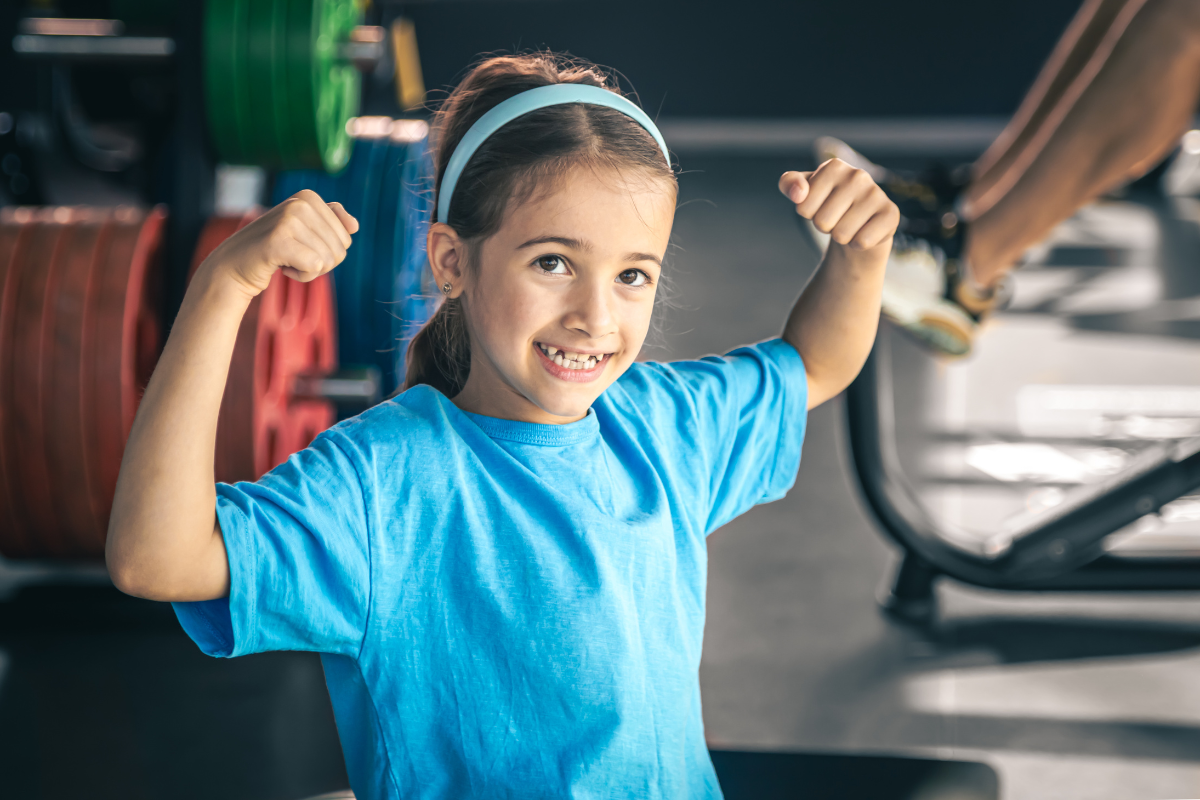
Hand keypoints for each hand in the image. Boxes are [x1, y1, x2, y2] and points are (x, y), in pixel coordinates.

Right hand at [202, 190, 359, 296]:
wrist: (233, 265)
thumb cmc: (274, 249)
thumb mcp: (304, 230)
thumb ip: (331, 222)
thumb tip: (355, 226)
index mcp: (308, 197)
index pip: (346, 237)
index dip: (327, 251)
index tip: (301, 245)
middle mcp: (299, 203)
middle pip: (340, 250)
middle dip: (321, 263)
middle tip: (293, 256)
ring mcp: (289, 219)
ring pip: (328, 260)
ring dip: (308, 270)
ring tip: (285, 260)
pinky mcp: (279, 240)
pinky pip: (315, 267)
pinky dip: (301, 276)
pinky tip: (281, 267)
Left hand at [779, 159, 898, 251]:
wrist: (860, 222)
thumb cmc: (828, 204)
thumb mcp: (803, 193)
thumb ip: (789, 184)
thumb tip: (798, 193)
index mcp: (834, 167)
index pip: (803, 207)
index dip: (808, 214)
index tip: (821, 206)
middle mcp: (857, 175)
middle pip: (822, 222)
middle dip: (825, 227)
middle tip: (837, 217)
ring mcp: (876, 194)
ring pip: (841, 234)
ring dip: (841, 236)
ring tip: (850, 224)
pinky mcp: (890, 214)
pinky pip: (862, 241)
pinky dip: (858, 244)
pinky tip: (864, 231)